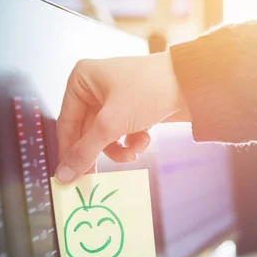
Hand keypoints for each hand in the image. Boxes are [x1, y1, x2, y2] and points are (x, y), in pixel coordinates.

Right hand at [55, 52, 189, 183]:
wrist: (192, 86)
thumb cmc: (150, 89)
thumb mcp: (112, 124)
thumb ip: (85, 151)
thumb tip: (64, 174)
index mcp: (82, 79)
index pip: (67, 123)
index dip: (69, 151)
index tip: (68, 176)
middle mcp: (96, 87)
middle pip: (87, 132)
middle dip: (100, 151)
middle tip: (96, 177)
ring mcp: (116, 99)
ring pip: (106, 136)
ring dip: (118, 149)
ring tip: (132, 154)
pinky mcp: (133, 110)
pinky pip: (123, 134)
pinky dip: (133, 141)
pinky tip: (144, 140)